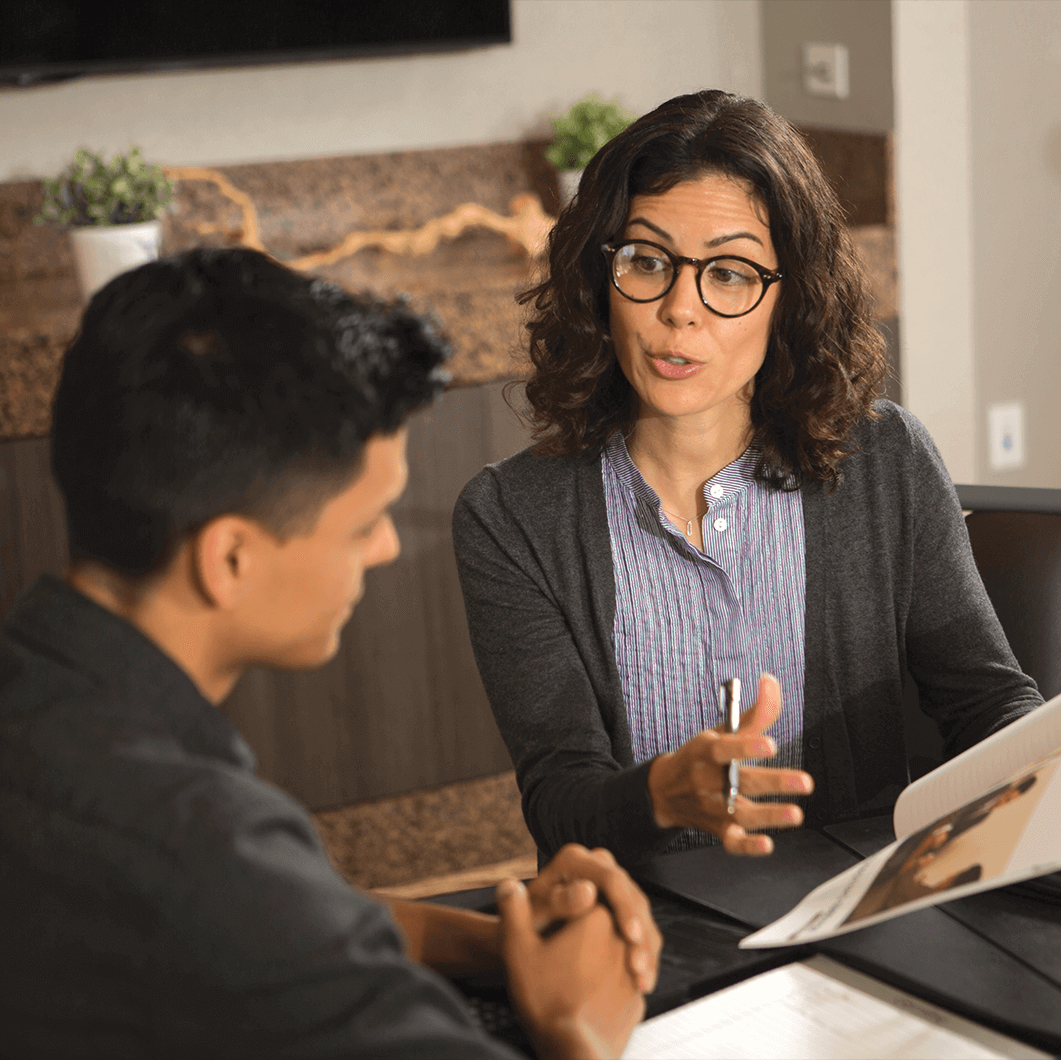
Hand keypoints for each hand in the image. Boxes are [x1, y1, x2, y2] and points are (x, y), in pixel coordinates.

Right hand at [498, 878, 644, 1059]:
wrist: (573, 1054)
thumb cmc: (546, 1001)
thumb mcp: (518, 949)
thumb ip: (513, 911)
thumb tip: (508, 884)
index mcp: (597, 917)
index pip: (588, 894)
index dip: (568, 904)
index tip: (552, 920)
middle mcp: (623, 939)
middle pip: (603, 919)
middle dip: (585, 929)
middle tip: (557, 952)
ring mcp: (634, 970)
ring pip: (617, 949)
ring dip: (599, 954)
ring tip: (571, 975)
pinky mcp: (637, 998)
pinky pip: (625, 979)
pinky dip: (611, 981)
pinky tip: (587, 994)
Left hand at [527, 844, 660, 992]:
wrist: (521, 941)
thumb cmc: (523, 927)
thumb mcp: (536, 916)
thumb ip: (559, 902)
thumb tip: (588, 892)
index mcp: (574, 860)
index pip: (611, 879)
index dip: (624, 907)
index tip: (631, 937)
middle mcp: (595, 866)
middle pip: (631, 896)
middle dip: (640, 934)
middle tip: (639, 968)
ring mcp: (610, 887)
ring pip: (640, 914)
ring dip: (645, 949)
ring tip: (643, 982)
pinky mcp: (619, 907)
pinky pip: (640, 928)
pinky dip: (643, 956)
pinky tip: (643, 982)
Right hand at [647, 673, 813, 854]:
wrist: (665, 790)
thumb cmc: (699, 757)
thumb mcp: (720, 731)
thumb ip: (752, 712)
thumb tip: (771, 683)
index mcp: (705, 751)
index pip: (724, 749)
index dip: (746, 747)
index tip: (770, 744)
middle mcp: (707, 781)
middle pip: (741, 782)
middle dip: (774, 782)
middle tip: (804, 782)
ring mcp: (712, 807)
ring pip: (741, 814)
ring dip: (769, 816)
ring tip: (795, 814)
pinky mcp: (717, 830)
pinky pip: (732, 842)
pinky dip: (748, 846)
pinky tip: (766, 844)